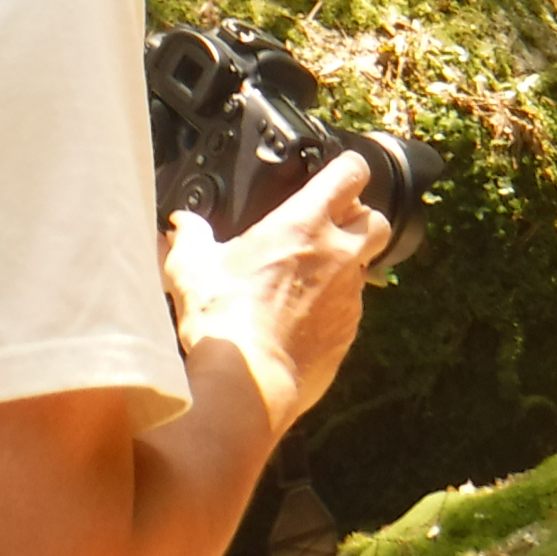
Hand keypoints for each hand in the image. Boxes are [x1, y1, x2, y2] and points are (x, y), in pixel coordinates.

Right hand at [160, 152, 390, 434]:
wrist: (248, 386)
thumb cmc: (223, 320)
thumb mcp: (192, 268)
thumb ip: (190, 237)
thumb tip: (180, 224)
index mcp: (305, 224)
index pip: (351, 173)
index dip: (347, 169)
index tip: (334, 175)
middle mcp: (338, 254)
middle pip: (376, 219)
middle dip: (359, 219)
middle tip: (329, 228)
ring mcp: (349, 295)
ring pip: (365, 266)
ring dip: (346, 265)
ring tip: (309, 278)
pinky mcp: (348, 333)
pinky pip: (352, 308)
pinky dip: (335, 306)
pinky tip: (302, 318)